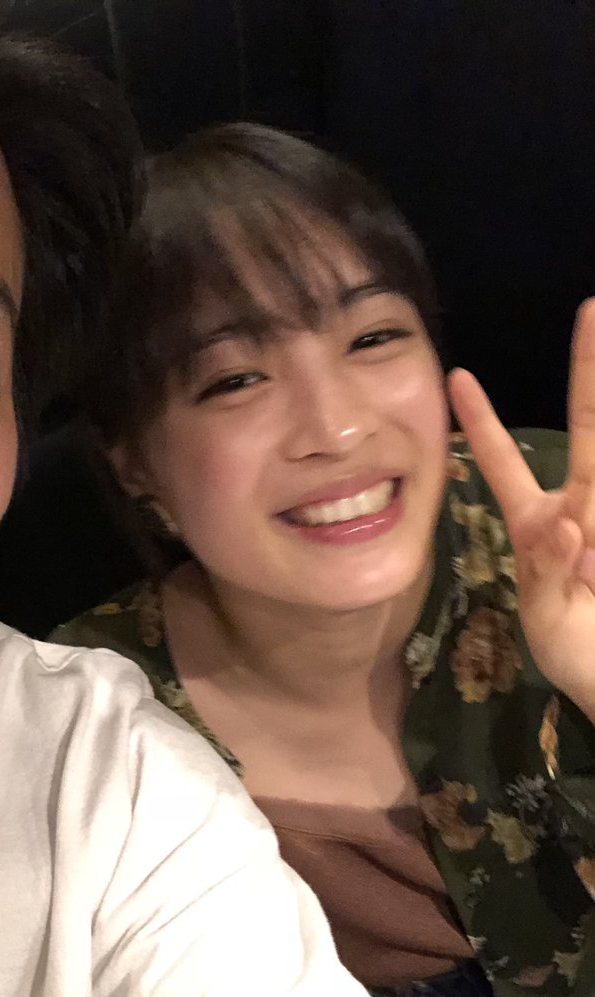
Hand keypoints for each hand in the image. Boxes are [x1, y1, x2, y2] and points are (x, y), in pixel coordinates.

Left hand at [449, 298, 594, 718]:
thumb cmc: (571, 646)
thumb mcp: (544, 612)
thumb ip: (550, 570)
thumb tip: (567, 524)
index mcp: (538, 523)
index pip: (504, 462)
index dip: (482, 421)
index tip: (456, 375)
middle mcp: (580, 512)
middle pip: (590, 435)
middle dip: (588, 376)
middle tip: (592, 309)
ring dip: (584, 524)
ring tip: (582, 565)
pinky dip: (586, 548)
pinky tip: (586, 558)